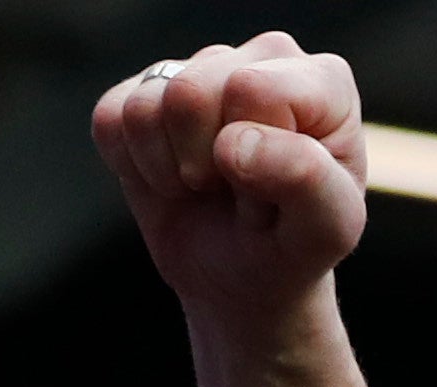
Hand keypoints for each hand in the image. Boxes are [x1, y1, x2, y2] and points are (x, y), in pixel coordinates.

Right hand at [96, 35, 370, 339]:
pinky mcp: (146, 89)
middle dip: (203, 165)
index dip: (251, 160)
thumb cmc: (292, 247)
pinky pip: (111, 118)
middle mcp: (264, 57)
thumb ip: (305, 180)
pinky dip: (133, 168)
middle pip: (190, 92)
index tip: (272, 194)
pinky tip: (171, 179)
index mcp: (323, 81)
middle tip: (233, 193)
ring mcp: (201, 66)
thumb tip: (234, 143)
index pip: (252, 91)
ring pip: (145, 106)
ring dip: (168, 170)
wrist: (243, 278)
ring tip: (204, 186)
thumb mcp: (325, 230)